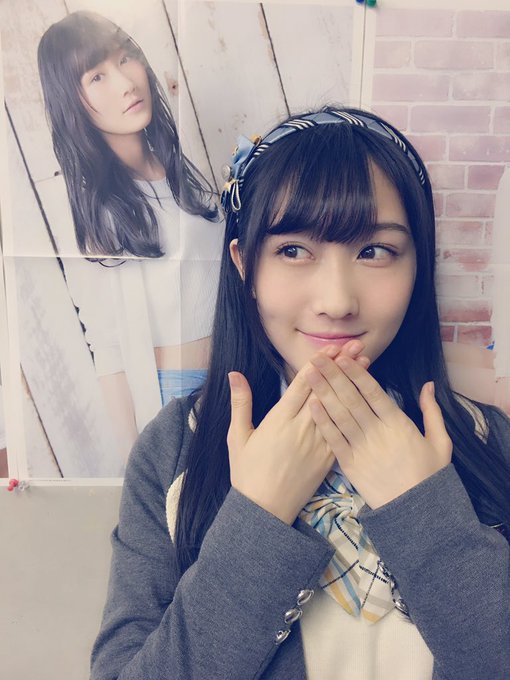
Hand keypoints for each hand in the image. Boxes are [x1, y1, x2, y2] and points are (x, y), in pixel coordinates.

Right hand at [227, 342, 369, 523]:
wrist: (264, 511)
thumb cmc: (247, 473)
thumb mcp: (238, 436)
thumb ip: (240, 403)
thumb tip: (234, 374)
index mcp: (279, 420)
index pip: (302, 385)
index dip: (319, 363)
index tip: (332, 346)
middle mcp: (302, 428)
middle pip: (325, 390)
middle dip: (341, 366)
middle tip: (356, 346)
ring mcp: (318, 443)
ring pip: (338, 406)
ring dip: (352, 383)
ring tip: (366, 363)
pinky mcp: (328, 458)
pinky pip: (343, 430)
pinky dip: (353, 410)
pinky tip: (363, 398)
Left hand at [305, 355, 452, 508]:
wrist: (417, 512)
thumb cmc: (430, 475)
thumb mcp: (440, 442)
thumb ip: (431, 411)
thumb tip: (428, 385)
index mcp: (398, 423)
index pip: (373, 391)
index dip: (356, 373)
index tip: (343, 357)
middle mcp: (377, 432)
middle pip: (351, 398)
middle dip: (333, 375)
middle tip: (317, 358)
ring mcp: (362, 448)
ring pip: (339, 415)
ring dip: (323, 392)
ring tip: (309, 374)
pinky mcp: (350, 464)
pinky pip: (333, 439)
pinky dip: (322, 421)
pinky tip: (311, 405)